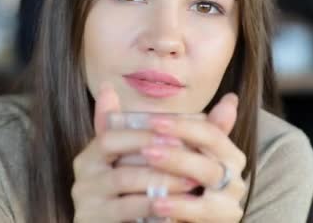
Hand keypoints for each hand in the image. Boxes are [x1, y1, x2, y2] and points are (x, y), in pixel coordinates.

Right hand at [72, 83, 197, 221]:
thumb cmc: (139, 192)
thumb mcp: (151, 162)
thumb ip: (180, 134)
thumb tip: (229, 100)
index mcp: (93, 153)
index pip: (112, 132)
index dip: (144, 132)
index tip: (179, 136)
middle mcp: (84, 173)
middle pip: (117, 151)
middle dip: (158, 154)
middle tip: (191, 158)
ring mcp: (86, 199)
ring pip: (124, 180)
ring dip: (160, 180)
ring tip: (191, 183)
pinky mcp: (93, 220)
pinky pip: (125, 210)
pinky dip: (152, 207)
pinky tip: (176, 207)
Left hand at [141, 94, 247, 222]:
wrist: (179, 221)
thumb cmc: (179, 187)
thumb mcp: (180, 157)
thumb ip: (184, 130)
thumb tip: (217, 96)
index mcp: (228, 154)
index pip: (210, 131)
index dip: (182, 125)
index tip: (152, 120)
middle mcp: (234, 174)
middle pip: (211, 151)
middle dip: (177, 146)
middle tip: (146, 144)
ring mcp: (230, 199)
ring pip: (209, 176)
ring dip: (178, 165)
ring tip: (150, 160)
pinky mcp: (223, 220)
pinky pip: (203, 211)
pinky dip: (179, 206)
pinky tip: (155, 202)